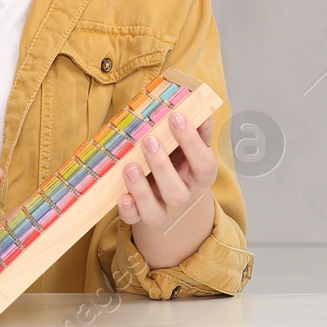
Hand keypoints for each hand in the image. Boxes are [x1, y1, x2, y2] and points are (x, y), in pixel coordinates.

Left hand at [118, 112, 216, 266]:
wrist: (166, 183)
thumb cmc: (178, 154)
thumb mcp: (190, 141)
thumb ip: (197, 127)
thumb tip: (200, 106)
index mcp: (199, 175)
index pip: (204, 164)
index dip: (192, 142)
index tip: (176, 116)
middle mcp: (182, 194)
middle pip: (177, 192)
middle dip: (162, 166)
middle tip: (149, 140)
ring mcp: (161, 207)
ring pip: (156, 211)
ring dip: (142, 190)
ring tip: (130, 166)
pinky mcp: (140, 214)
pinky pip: (134, 220)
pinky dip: (128, 210)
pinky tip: (122, 196)